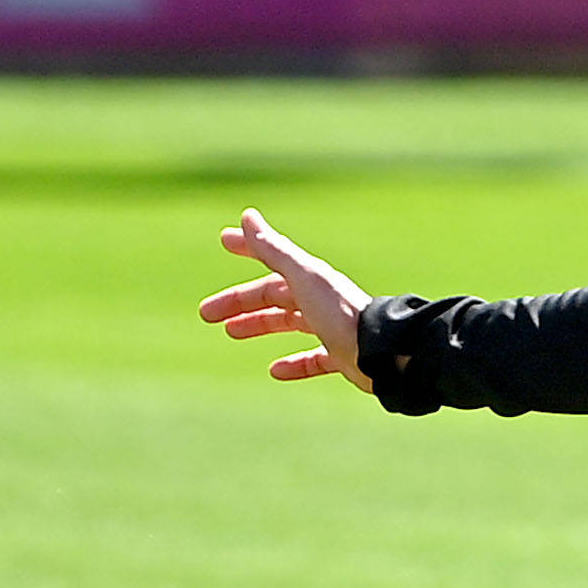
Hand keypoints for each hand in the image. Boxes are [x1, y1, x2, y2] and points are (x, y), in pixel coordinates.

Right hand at [199, 212, 370, 389]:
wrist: (380, 352)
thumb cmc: (339, 312)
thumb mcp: (301, 277)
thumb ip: (273, 250)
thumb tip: (246, 216)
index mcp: (310, 277)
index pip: (272, 257)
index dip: (248, 247)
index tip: (224, 240)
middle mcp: (320, 299)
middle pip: (274, 295)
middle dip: (241, 301)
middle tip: (207, 314)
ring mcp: (331, 327)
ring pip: (289, 323)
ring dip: (260, 326)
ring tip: (231, 333)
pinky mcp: (340, 356)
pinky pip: (312, 359)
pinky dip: (294, 363)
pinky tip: (275, 370)